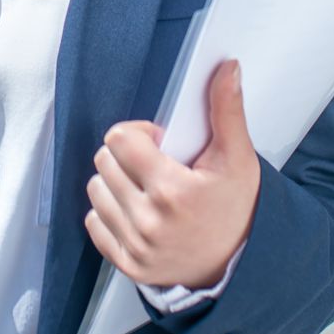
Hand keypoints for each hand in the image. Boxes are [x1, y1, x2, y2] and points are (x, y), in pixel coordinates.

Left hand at [84, 60, 259, 290]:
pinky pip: (94, 222)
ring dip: (115, 183)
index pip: (119, 139)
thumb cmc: (236, 209)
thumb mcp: (237, 158)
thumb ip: (227, 110)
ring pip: (96, 190)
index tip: (159, 144)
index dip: (138, 134)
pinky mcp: (127, 265)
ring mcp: (135, 246)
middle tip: (153, 165)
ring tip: (144, 188)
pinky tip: (136, 211)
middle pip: (103, 161)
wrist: (239, 265)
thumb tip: (227, 68)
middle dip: (125, 156)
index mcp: (172, 190)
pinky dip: (110, 213)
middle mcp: (148, 222)